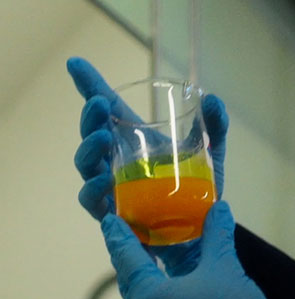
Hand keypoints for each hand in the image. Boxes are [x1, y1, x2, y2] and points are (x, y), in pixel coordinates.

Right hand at [68, 57, 228, 274]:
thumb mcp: (212, 155)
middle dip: (90, 117)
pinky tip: (105, 180)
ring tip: (100, 138)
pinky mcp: (115, 215)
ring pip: (87, 166)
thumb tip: (212, 99)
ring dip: (88, 149)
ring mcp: (113, 187)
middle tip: (99, 104)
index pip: (109, 109)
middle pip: (92, 134)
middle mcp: (119, 161)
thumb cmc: (200, 191)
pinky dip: (95, 190)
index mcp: (137, 140)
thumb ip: (215, 127)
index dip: (91, 86)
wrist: (203, 234)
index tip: (76, 63)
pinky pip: (94, 202)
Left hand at [102, 200, 294, 298]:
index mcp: (148, 297)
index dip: (119, 235)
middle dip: (133, 252)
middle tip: (134, 228)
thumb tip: (219, 208)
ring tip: (154, 249)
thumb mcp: (225, 268)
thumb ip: (217, 236)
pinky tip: (173, 277)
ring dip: (147, 271)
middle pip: (131, 277)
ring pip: (142, 294)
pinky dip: (159, 288)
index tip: (110, 218)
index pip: (126, 257)